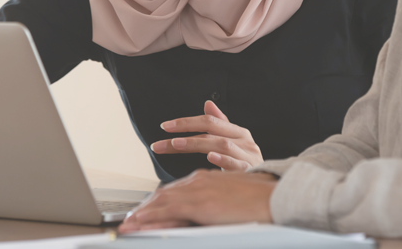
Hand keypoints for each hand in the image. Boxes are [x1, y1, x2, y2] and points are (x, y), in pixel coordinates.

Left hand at [118, 169, 276, 232]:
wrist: (272, 195)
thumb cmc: (256, 197)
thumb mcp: (230, 193)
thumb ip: (213, 196)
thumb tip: (205, 206)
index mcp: (205, 178)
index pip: (173, 190)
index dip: (156, 201)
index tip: (144, 211)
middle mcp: (198, 180)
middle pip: (164, 193)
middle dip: (145, 208)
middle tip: (130, 220)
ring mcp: (198, 190)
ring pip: (162, 200)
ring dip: (143, 213)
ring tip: (129, 224)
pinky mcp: (200, 203)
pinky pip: (169, 211)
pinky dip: (152, 218)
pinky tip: (142, 224)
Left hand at [150, 100, 263, 170]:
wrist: (271, 184)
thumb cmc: (248, 162)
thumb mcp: (235, 141)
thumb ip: (221, 124)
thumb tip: (208, 103)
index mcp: (238, 131)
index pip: (209, 121)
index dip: (186, 122)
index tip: (165, 126)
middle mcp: (243, 140)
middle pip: (211, 132)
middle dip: (184, 135)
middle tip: (161, 142)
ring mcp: (248, 155)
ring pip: (220, 145)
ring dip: (197, 144)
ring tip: (177, 145)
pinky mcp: (251, 170)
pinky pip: (236, 163)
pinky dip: (223, 160)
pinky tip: (210, 157)